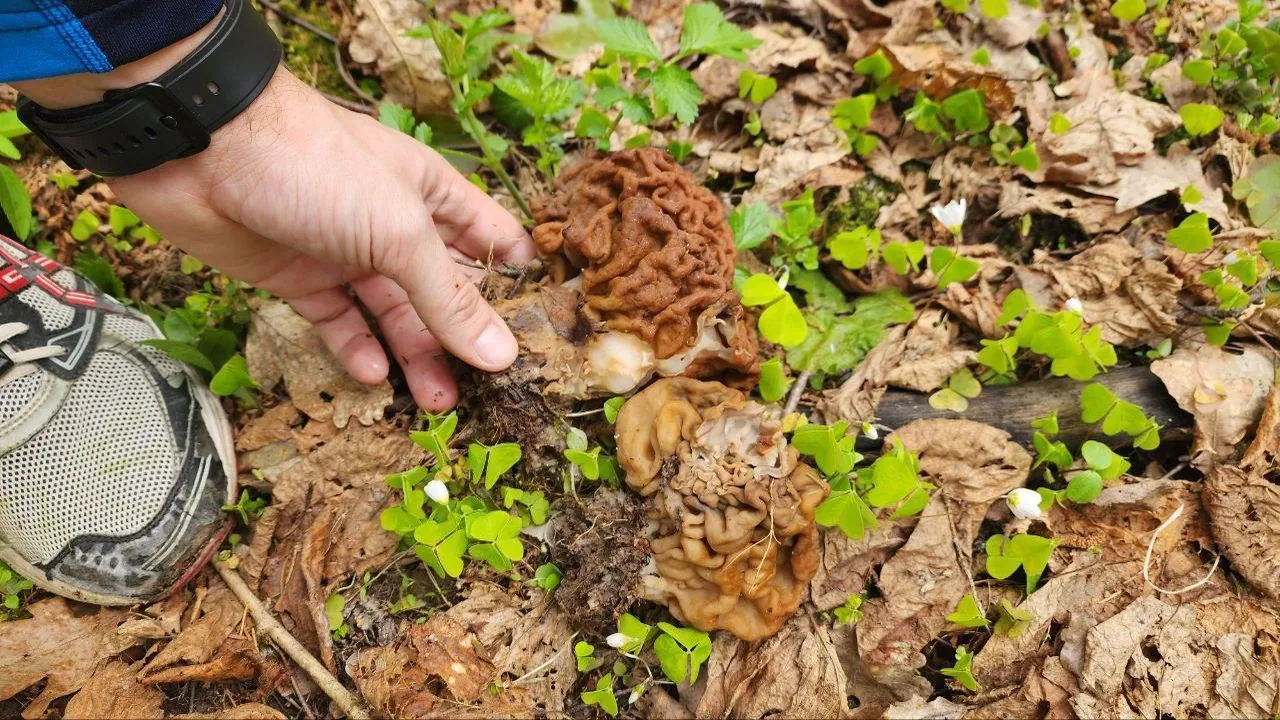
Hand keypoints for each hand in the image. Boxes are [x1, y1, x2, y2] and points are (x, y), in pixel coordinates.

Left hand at [27, 67, 532, 410]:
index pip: (491, 243)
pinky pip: (339, 321)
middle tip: (485, 391)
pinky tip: (374, 376)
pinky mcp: (298, 279)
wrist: (202, 151)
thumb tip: (502, 355)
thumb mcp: (400, 233)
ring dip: (416, 356)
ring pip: (393, 314)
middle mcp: (394, 225)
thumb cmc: (319, 169)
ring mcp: (345, 253)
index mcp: (433, 196)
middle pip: (442, 290)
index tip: (538, 339)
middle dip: (464, 338)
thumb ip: (449, 299)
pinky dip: (357, 349)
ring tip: (437, 402)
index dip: (515, 287)